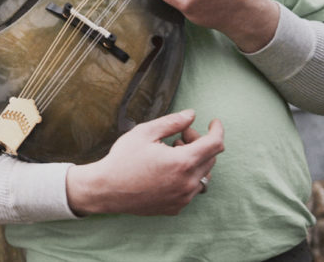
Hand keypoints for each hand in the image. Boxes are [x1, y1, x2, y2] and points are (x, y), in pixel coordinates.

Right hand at [65, 110, 222, 215]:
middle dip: (199, 143)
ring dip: (194, 161)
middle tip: (178, 136)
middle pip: (210, 158)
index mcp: (182, 162)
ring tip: (171, 153)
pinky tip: (167, 170)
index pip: (215, 144)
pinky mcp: (176, 207)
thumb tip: (191, 115)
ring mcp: (183, 198)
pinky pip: (191, 189)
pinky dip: (186, 177)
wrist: (106, 189)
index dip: (217, 130)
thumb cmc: (123, 159)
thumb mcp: (145, 132)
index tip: (213, 123)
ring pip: (203, 175)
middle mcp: (187, 183)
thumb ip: (172, 122)